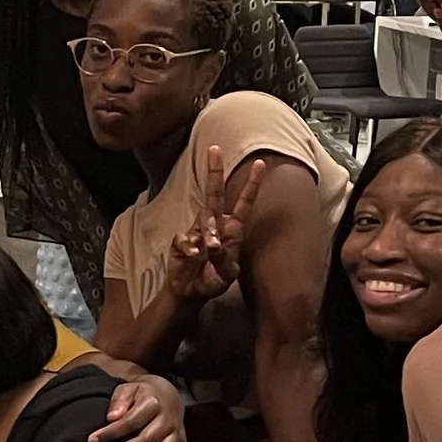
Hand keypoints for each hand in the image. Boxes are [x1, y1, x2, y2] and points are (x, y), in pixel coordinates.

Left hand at [93, 371, 188, 441]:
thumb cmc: (141, 395)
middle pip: (146, 439)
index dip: (111, 432)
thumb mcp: (128, 389)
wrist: (167, 394)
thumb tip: (112, 417)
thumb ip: (120, 401)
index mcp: (152, 403)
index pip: (130, 421)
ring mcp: (176, 431)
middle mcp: (167, 418)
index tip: (92, 440)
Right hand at [162, 147, 267, 309]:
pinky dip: (189, 248)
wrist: (189, 293)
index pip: (244, 203)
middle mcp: (216, 226)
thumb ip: (222, 260)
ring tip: (209, 249)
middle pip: (214, 193)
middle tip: (215, 148)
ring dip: (207, 230)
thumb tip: (211, 244)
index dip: (252, 184)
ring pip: (202, 217)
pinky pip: (184, 238)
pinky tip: (192, 257)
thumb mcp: (225, 276)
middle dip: (214, 171)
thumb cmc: (212, 282)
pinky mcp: (181, 241)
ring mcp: (197, 231)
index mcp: (232, 231)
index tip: (260, 164)